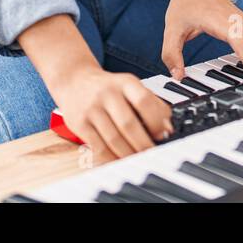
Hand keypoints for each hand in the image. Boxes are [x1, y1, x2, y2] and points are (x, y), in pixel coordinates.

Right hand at [49, 64, 173, 162]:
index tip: (164, 134)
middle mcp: (107, 94)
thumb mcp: (129, 86)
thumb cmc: (109, 88)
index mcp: (125, 82)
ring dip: (129, 155)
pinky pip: (99, 148)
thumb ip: (149, 103)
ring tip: (139, 160)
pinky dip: (112, 159)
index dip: (156, 120)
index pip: (144, 100)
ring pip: (114, 139)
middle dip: (144, 144)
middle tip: (153, 154)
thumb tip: (167, 128)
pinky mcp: (80, 124)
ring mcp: (92, 109)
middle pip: (128, 124)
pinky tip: (121, 161)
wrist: (74, 80)